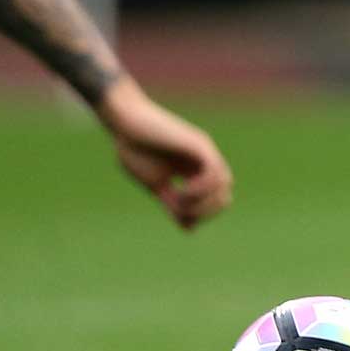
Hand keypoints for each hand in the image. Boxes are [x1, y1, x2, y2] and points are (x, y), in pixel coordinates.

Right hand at [99, 80, 233, 229]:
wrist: (124, 122)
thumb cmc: (135, 149)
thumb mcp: (156, 184)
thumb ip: (174, 204)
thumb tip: (190, 228)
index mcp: (196, 172)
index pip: (216, 200)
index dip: (203, 215)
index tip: (180, 218)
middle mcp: (205, 161)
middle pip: (225, 195)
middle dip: (205, 211)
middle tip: (179, 210)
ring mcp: (204, 151)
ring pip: (223, 185)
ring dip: (201, 202)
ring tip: (179, 198)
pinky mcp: (198, 144)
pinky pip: (214, 172)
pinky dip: (202, 188)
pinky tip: (182, 189)